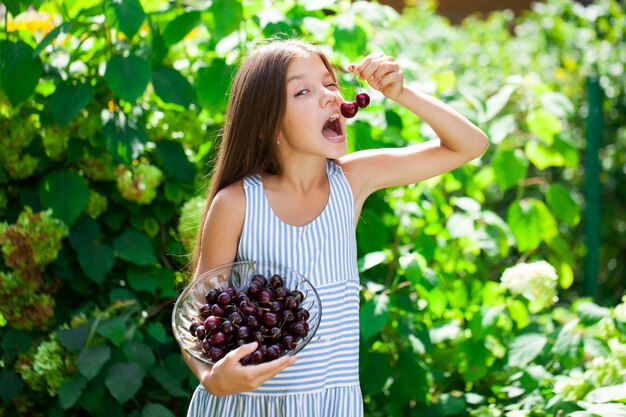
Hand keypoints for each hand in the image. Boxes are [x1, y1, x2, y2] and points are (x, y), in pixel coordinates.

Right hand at [181, 342, 297, 395]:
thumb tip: (256, 344)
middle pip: (273, 372)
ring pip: (270, 375)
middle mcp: (255, 382)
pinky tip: (276, 366)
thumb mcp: (230, 357)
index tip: (290, 356)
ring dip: (280, 368)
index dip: (281, 362)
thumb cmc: (220, 370)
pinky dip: (273, 370)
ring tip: (289, 361)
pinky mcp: (252, 386)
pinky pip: (266, 377)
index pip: (270, 367)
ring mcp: (254, 385)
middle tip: (296, 358)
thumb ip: (243, 350)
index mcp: (250, 374)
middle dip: (285, 365)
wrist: (214, 386)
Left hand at [348, 53, 403, 100]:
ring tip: (373, 81)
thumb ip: (359, 70)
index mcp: (380, 56)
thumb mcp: (367, 75)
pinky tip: (380, 85)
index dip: (361, 65)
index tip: (355, 72)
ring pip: (384, 66)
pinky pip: (390, 76)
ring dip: (376, 75)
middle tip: (362, 79)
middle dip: (367, 71)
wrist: (390, 91)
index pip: (370, 58)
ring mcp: (395, 66)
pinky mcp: (399, 74)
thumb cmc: (378, 81)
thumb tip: (349, 66)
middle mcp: (388, 59)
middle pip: (376, 62)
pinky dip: (382, 81)